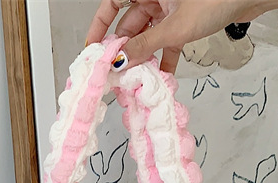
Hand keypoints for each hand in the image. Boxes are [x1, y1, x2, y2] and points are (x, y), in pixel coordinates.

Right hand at [87, 0, 265, 72]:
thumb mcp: (175, 27)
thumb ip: (145, 45)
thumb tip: (120, 61)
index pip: (112, 3)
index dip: (99, 26)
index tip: (93, 50)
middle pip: (128, 23)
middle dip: (123, 49)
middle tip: (116, 73)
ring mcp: (170, 6)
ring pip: (147, 35)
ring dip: (143, 58)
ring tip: (137, 80)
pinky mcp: (184, 19)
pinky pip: (166, 40)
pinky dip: (163, 57)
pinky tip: (160, 77)